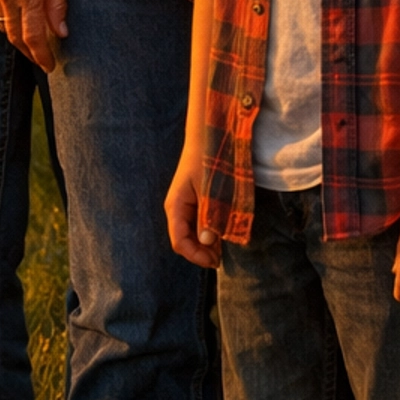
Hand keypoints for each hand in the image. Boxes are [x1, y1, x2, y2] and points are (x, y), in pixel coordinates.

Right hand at [0, 0, 68, 71]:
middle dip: (29, 52)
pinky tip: (19, 22)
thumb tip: (60, 32)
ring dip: (17, 39)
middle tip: (42, 60)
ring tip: (33, 46)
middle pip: (14, 36)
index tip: (49, 65)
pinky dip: (7, 22)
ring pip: (3, 25)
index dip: (41, 55)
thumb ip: (58, 3)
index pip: (33, 36)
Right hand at [164, 143, 221, 269]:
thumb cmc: (208, 160)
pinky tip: (221, 234)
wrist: (208, 137)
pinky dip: (209, 232)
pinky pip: (199, 223)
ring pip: (193, 233)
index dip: (195, 255)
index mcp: (176, 206)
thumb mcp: (211, 188)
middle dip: (201, 252)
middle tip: (221, 259)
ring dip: (206, 244)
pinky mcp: (195, 201)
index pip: (180, 241)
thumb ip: (210, 214)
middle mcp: (177, 209)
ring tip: (222, 250)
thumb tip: (208, 241)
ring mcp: (185, 206)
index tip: (214, 262)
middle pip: (185, 241)